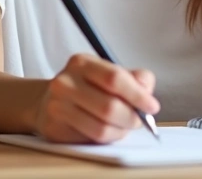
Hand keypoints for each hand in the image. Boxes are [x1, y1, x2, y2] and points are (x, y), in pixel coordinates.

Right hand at [32, 54, 159, 143]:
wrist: (49, 102)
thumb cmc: (87, 87)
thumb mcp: (110, 73)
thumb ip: (135, 78)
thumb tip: (147, 92)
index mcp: (81, 63)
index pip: (114, 78)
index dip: (137, 95)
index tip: (152, 106)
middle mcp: (65, 82)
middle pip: (109, 107)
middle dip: (132, 117)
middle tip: (140, 121)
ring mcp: (56, 106)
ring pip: (101, 128)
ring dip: (121, 131)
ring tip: (124, 126)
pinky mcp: (54, 128)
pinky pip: (91, 139)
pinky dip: (108, 138)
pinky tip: (109, 131)